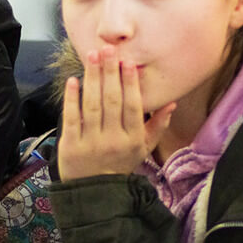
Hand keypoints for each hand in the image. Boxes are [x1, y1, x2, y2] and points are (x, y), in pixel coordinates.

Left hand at [58, 46, 173, 181]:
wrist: (96, 192)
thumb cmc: (122, 164)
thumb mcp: (144, 148)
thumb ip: (158, 125)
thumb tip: (171, 103)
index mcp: (133, 139)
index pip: (133, 106)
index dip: (130, 83)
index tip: (127, 61)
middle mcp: (114, 139)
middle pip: (112, 101)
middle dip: (109, 73)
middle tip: (108, 49)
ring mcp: (91, 142)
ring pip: (92, 105)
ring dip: (92, 78)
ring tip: (92, 56)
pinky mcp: (71, 145)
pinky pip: (72, 118)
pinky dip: (72, 98)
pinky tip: (74, 80)